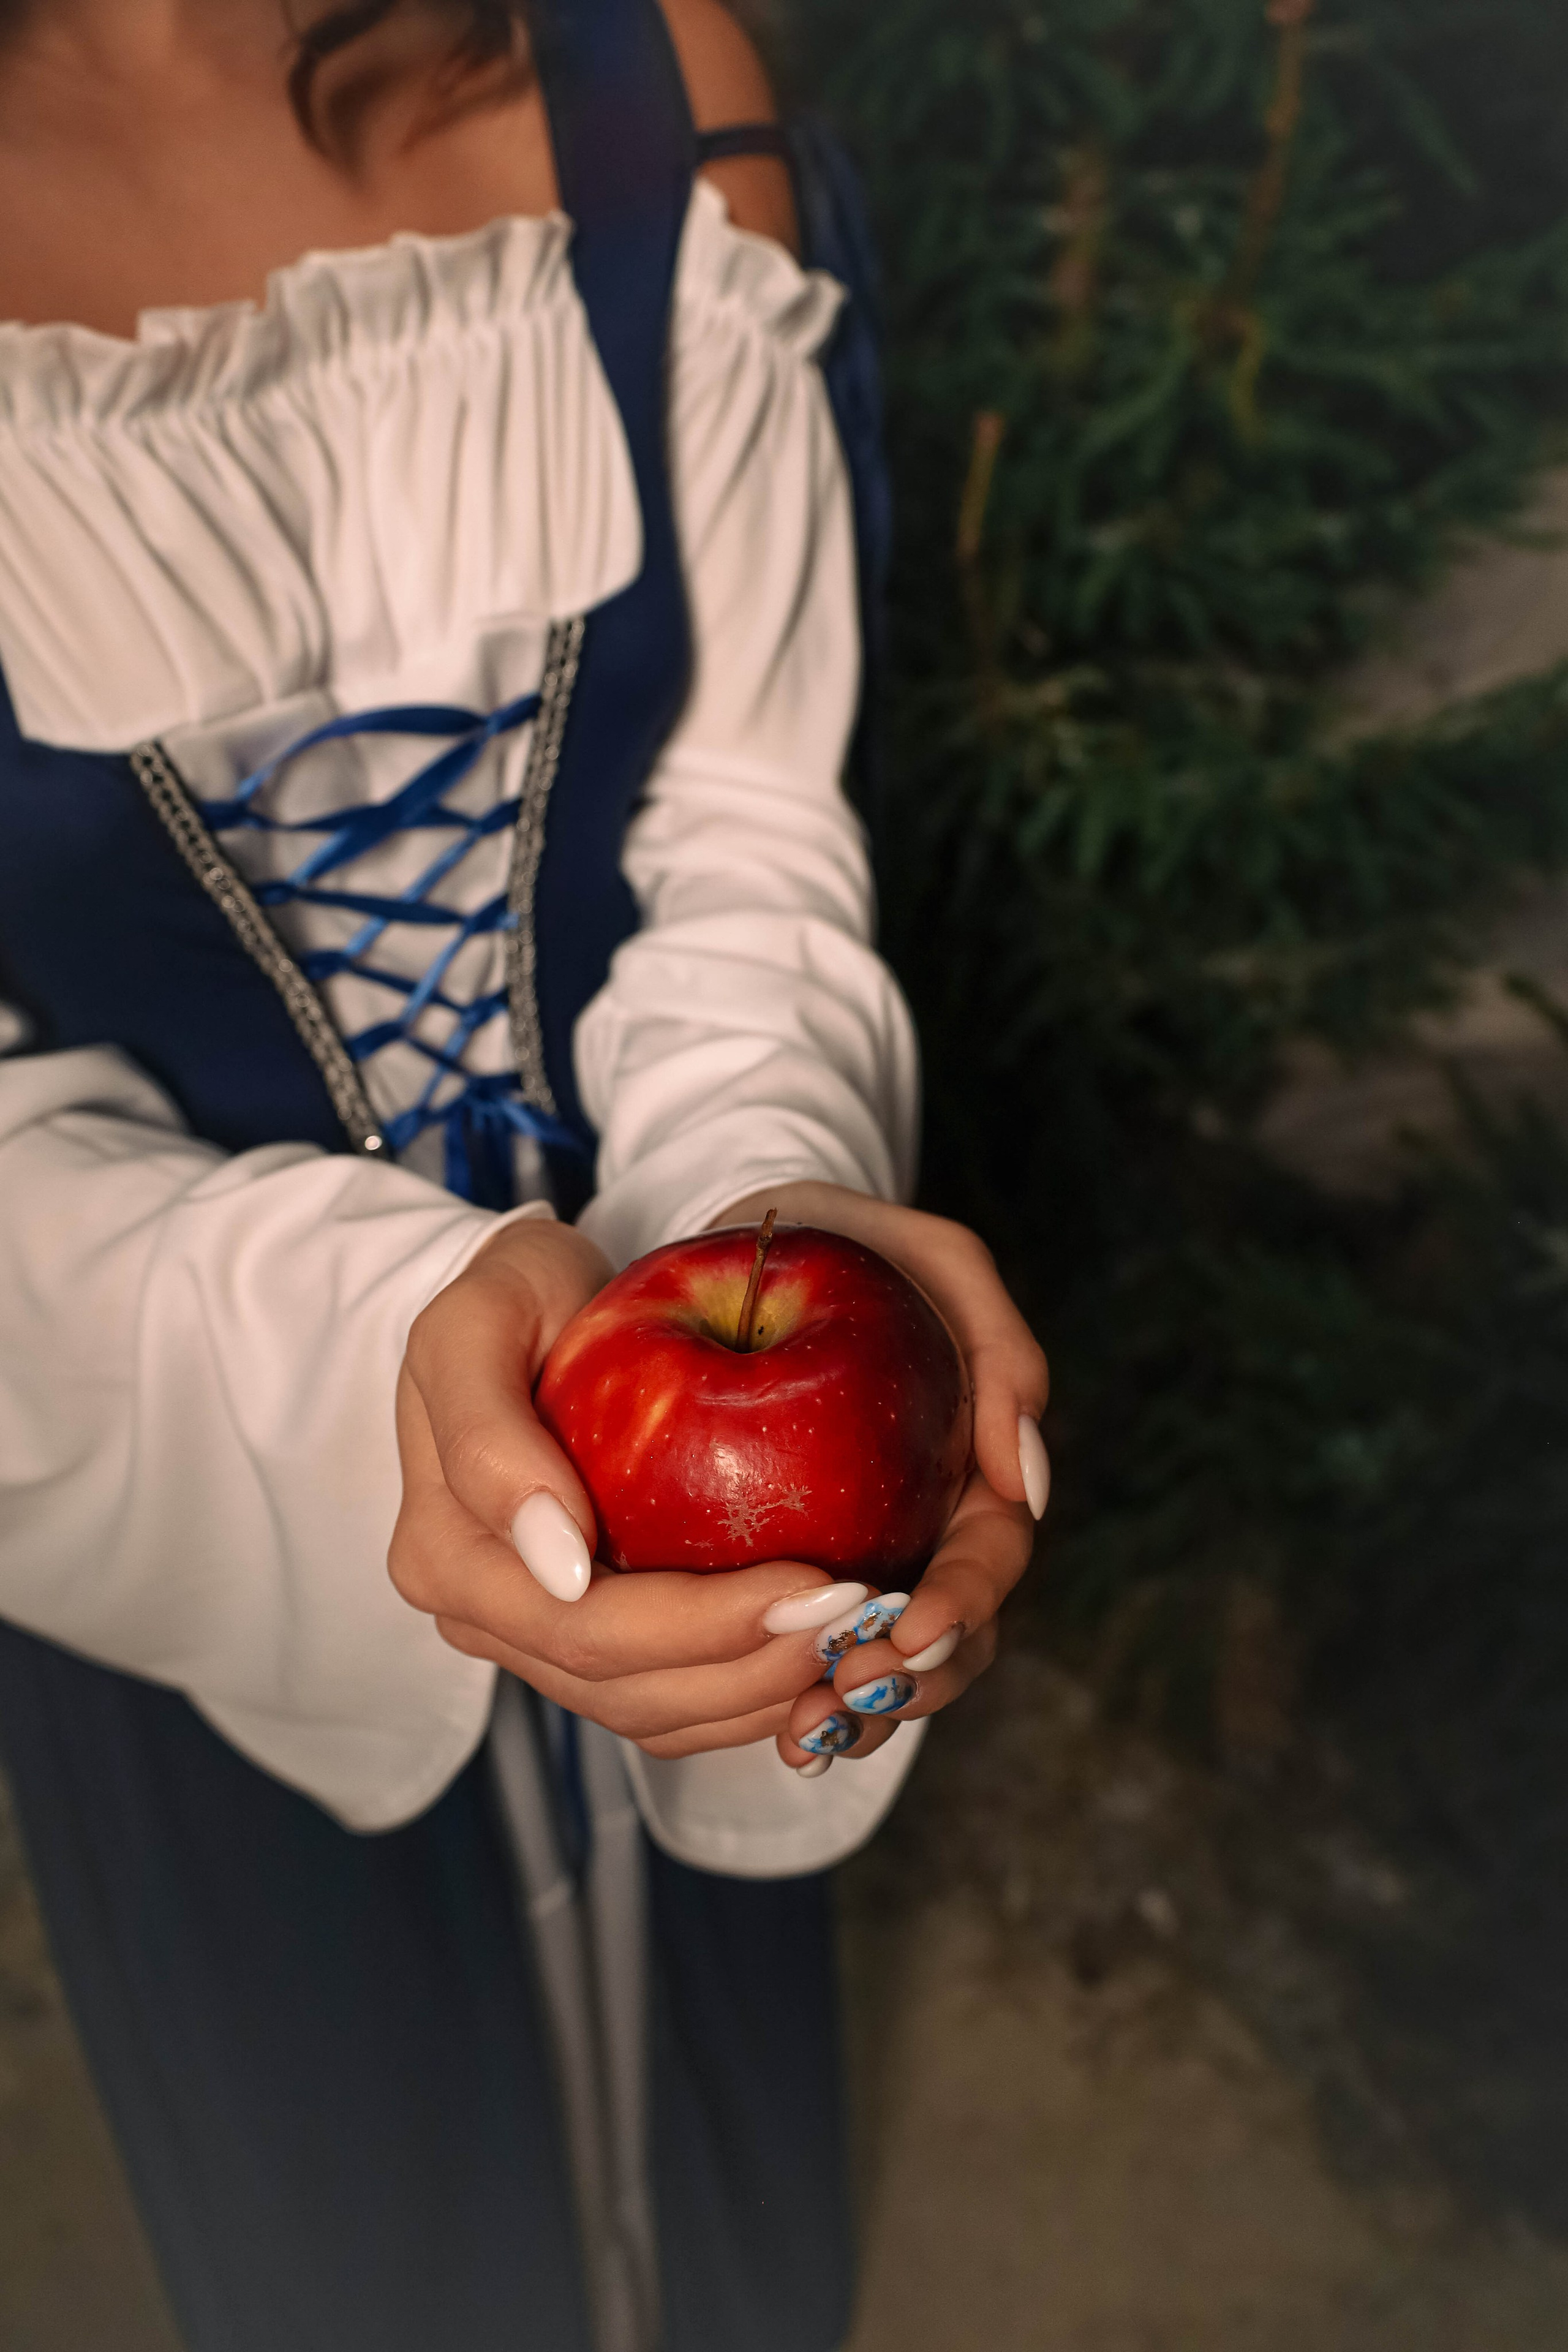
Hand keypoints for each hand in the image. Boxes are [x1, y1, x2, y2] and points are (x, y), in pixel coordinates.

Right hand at [388, 1213, 859, 1753]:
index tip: (813, 1580)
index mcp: (446, 1557)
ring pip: (656, 1715)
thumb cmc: (511, 1296)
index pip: (584, 1626)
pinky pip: (676, 1702)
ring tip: (858, 1637)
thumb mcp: (476, 1319)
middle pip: (626, 1688)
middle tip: (860, 1615)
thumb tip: (559, 1562)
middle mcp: (484, 1618)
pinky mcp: (594, 1644)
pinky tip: (825, 1651)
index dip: (702, 1624)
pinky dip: (754, 1691)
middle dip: (752, 1665)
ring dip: (764, 1693)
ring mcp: (538, 1641)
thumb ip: (486, 1434)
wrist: (534, 1309)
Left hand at [713, 1182, 1049, 1775]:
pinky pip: (805, 1659)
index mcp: (973, 1466)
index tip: (911, 1625)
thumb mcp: (926, 1252)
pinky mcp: (790, 1574)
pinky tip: (773, 1732)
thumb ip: (997, 1340)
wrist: (739, 1247)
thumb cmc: (844, 1239)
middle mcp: (928, 1526)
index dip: (961, 1602)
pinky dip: (797, 1701)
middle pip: (950, 1637)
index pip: (989, 1555)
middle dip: (913, 1678)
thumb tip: (1029, 1480)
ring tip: (809, 1732)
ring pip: (887, 1668)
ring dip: (860, 1712)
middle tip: (854, 1688)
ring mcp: (866, 1558)